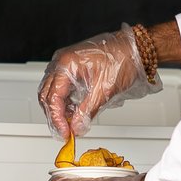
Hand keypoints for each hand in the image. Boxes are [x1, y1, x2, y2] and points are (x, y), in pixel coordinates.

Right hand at [38, 24, 159, 139]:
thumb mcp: (104, 90)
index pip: (52, 98)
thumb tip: (77, 127)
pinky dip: (66, 101)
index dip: (57, 119)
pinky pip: (61, 86)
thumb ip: (87, 111)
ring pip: (52, 91)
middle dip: (55, 115)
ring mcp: (65, 63)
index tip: (65, 132)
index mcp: (66, 64)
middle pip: (47, 95)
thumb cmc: (122, 59)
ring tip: (72, 122)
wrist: (134, 48)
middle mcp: (61, 62)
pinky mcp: (71, 67)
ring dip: (60, 109)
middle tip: (66, 131)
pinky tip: (74, 111)